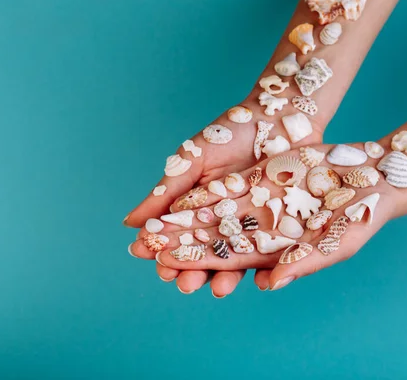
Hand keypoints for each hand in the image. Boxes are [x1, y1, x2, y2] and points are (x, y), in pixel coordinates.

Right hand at [126, 91, 326, 294]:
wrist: (275, 117)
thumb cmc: (228, 134)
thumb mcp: (191, 162)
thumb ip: (164, 193)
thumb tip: (129, 224)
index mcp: (195, 209)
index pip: (176, 238)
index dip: (164, 252)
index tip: (154, 261)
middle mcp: (220, 222)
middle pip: (203, 255)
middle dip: (191, 272)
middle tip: (184, 283)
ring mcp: (248, 225)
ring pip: (233, 259)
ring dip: (222, 278)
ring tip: (216, 288)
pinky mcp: (277, 226)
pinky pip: (268, 252)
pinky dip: (261, 270)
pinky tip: (256, 281)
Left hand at [130, 144, 403, 293]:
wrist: (375, 178)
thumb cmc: (363, 218)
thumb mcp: (336, 244)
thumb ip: (302, 263)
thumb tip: (269, 286)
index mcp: (276, 251)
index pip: (229, 260)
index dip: (198, 264)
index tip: (168, 268)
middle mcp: (263, 228)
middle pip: (214, 238)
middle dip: (181, 244)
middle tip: (144, 250)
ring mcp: (261, 202)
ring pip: (215, 212)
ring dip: (185, 219)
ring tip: (152, 225)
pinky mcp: (264, 179)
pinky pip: (229, 187)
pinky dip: (204, 192)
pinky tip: (179, 197)